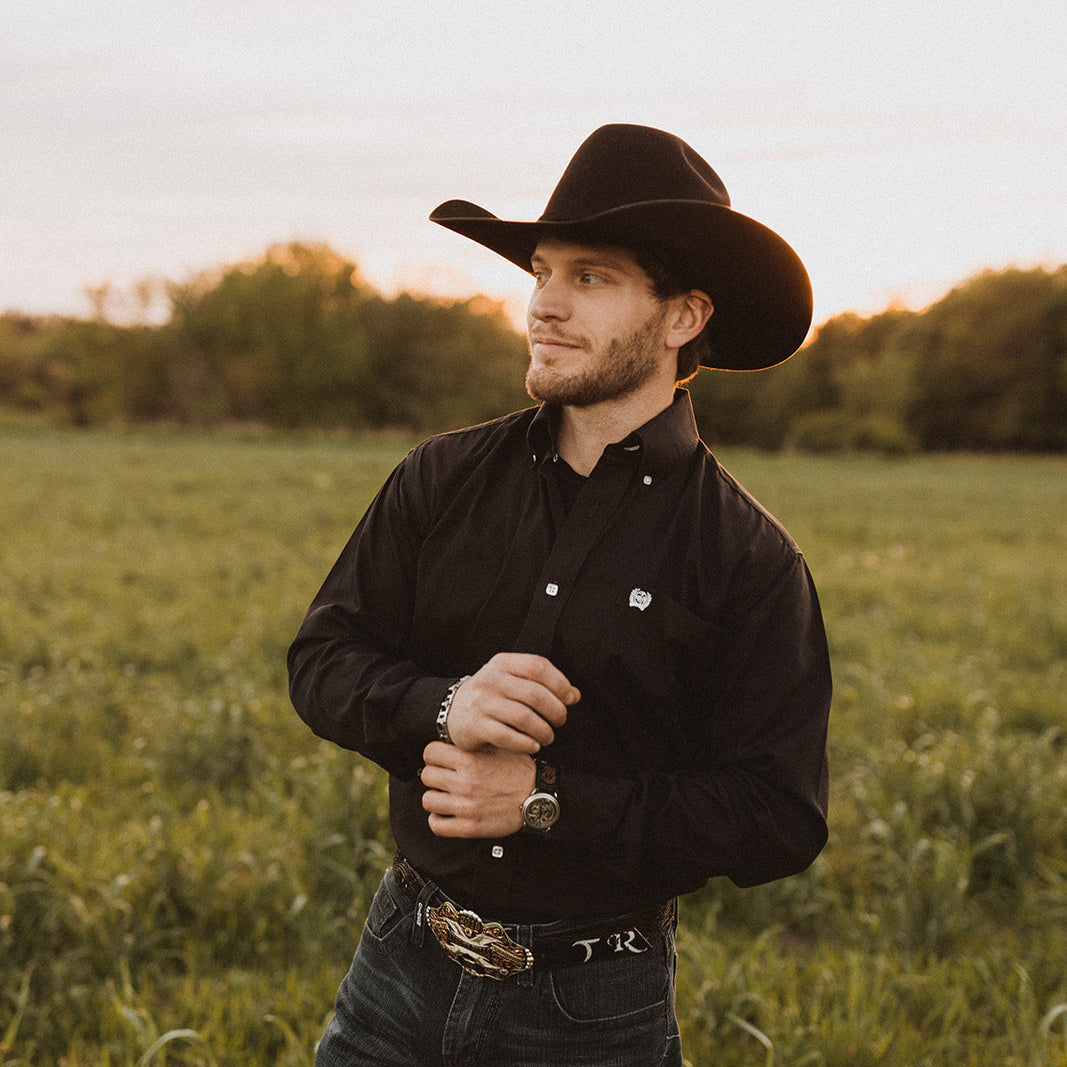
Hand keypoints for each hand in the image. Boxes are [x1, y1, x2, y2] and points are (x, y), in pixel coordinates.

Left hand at [420, 742, 535, 837]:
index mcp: (471, 760)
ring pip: (428, 801)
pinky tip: (448, 814)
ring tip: (447, 796)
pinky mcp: (470, 828)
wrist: (538, 797)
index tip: (441, 759)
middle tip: (445, 778)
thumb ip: (475, 743)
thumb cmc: (519, 771)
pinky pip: (437, 825)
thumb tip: (452, 737)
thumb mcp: (499, 747)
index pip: (430, 752)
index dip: (434, 755)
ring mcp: (467, 807)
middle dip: (435, 775)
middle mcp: (466, 783)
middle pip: (426, 775)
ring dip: (436, 798)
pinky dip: (439, 820)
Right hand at [445, 652, 579, 753]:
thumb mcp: (513, 681)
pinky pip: (507, 736)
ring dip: (543, 730)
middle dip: (555, 711)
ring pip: (523, 717)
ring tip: (548, 737)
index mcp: (503, 663)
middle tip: (560, 721)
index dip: (559, 683)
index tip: (569, 698)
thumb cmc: (492, 696)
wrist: (452, 710)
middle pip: (534, 694)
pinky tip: (533, 746)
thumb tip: (574, 695)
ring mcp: (481, 703)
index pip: (538, 666)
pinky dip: (525, 743)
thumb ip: (543, 685)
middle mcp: (491, 680)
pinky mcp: (475, 726)